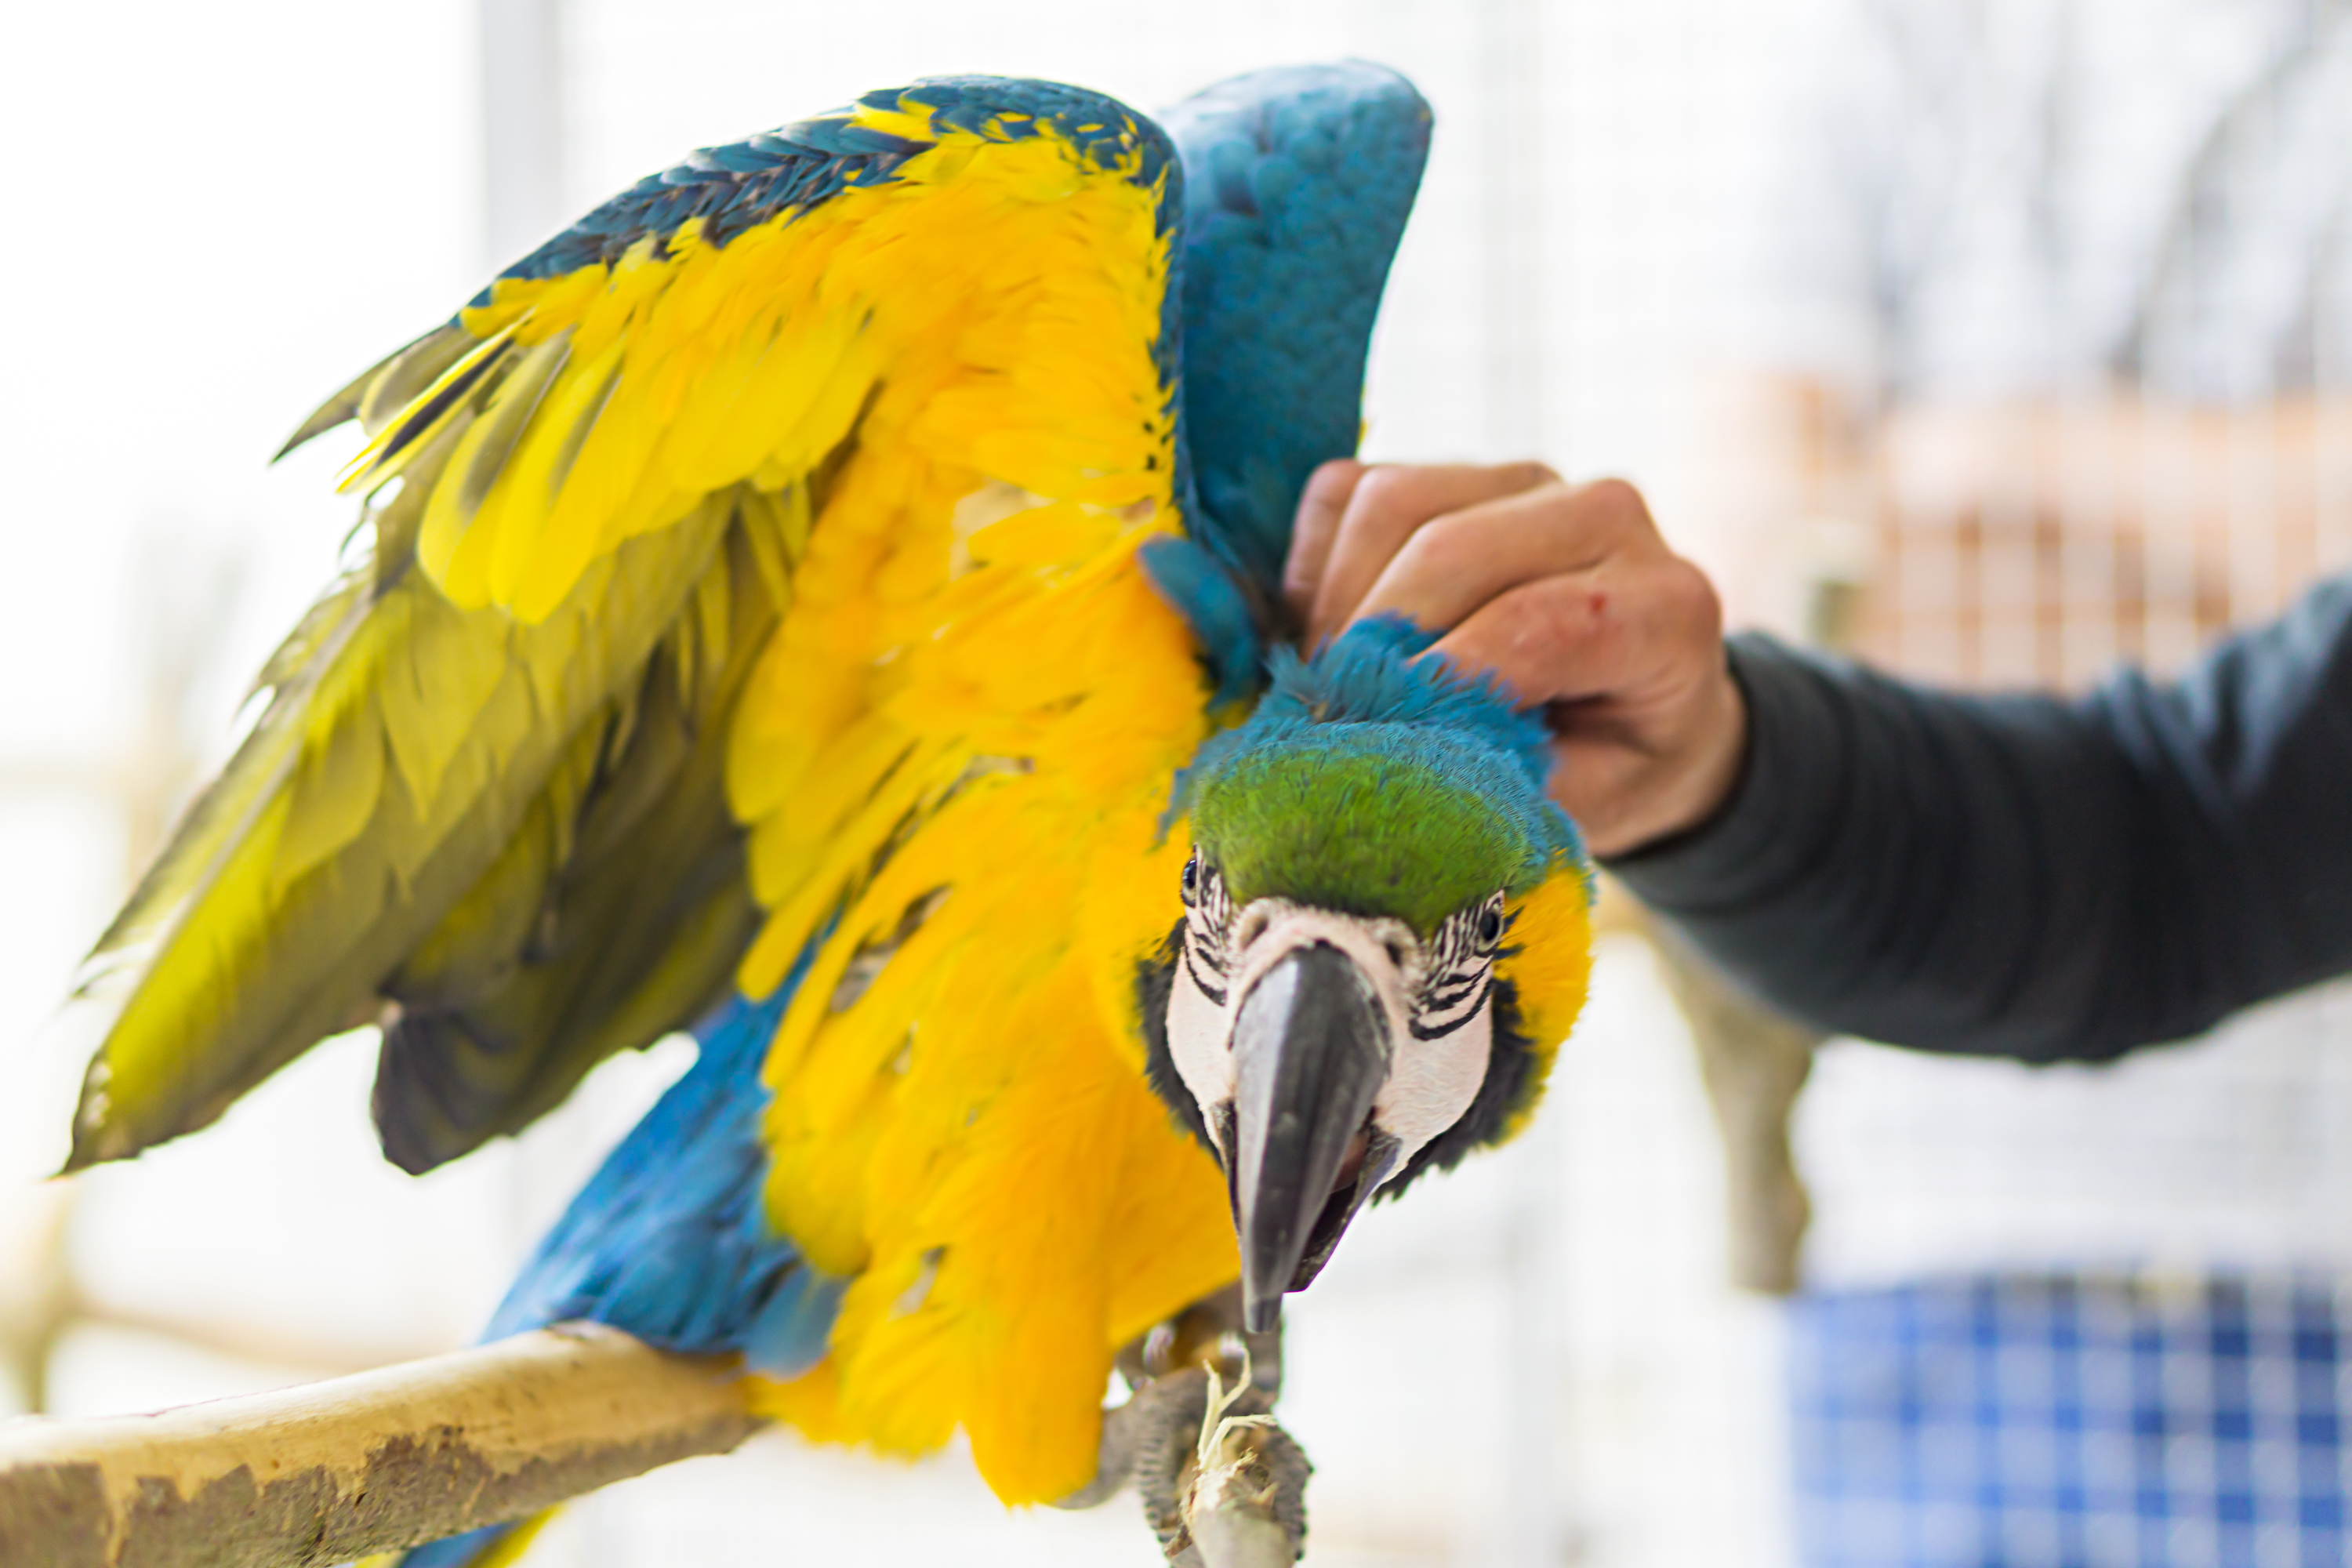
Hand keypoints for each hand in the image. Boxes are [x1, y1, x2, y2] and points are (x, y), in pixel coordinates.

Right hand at [1283, 461, 1744, 857]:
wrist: (1639, 704)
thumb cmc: (1613, 762)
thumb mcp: (1585, 801)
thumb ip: (1507, 779)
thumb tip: (1402, 766)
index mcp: (1664, 606)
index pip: (1537, 622)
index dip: (1442, 679)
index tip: (1376, 736)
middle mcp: (1606, 516)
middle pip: (1449, 551)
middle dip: (1370, 643)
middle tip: (1327, 722)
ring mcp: (1527, 480)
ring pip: (1390, 505)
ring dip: (1336, 605)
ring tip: (1332, 683)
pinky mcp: (1455, 468)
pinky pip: (1349, 491)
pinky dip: (1317, 566)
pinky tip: (1332, 633)